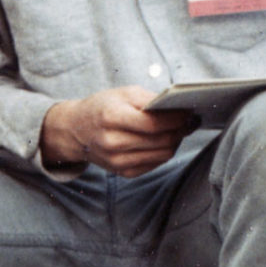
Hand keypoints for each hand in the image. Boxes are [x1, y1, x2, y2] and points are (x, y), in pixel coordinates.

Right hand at [41, 86, 195, 176]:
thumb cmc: (102, 108)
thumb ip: (151, 100)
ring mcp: (118, 161)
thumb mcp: (123, 94)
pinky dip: (164, 151)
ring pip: (162, 154)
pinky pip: (155, 164)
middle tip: (188, 121)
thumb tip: (179, 109)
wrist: (76, 131)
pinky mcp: (124, 172)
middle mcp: (113, 143)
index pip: (154, 124)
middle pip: (161, 141)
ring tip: (177, 129)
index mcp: (111, 118)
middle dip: (180, 130)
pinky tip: (164, 140)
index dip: (176, 119)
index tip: (189, 112)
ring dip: (175, 141)